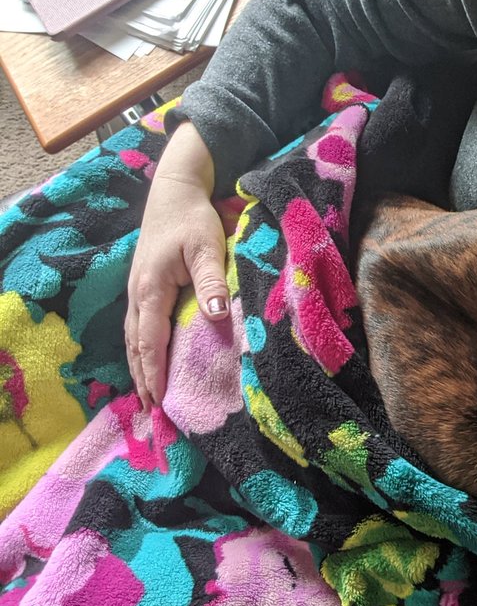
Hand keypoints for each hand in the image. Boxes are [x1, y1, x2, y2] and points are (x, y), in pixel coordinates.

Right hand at [125, 123, 228, 407]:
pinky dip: (140, 351)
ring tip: (147, 399)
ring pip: (133, 339)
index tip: (158, 402)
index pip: (150, 341)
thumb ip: (211, 279)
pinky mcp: (143, 287)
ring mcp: (137, 291)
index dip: (154, 373)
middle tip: (151, 414)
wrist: (174, 191)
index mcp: (151, 289)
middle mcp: (137, 294)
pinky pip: (138, 328)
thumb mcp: (207, 245)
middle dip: (142, 380)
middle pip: (136, 347)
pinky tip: (148, 363)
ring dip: (139, 368)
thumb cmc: (192, 218)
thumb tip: (214, 315)